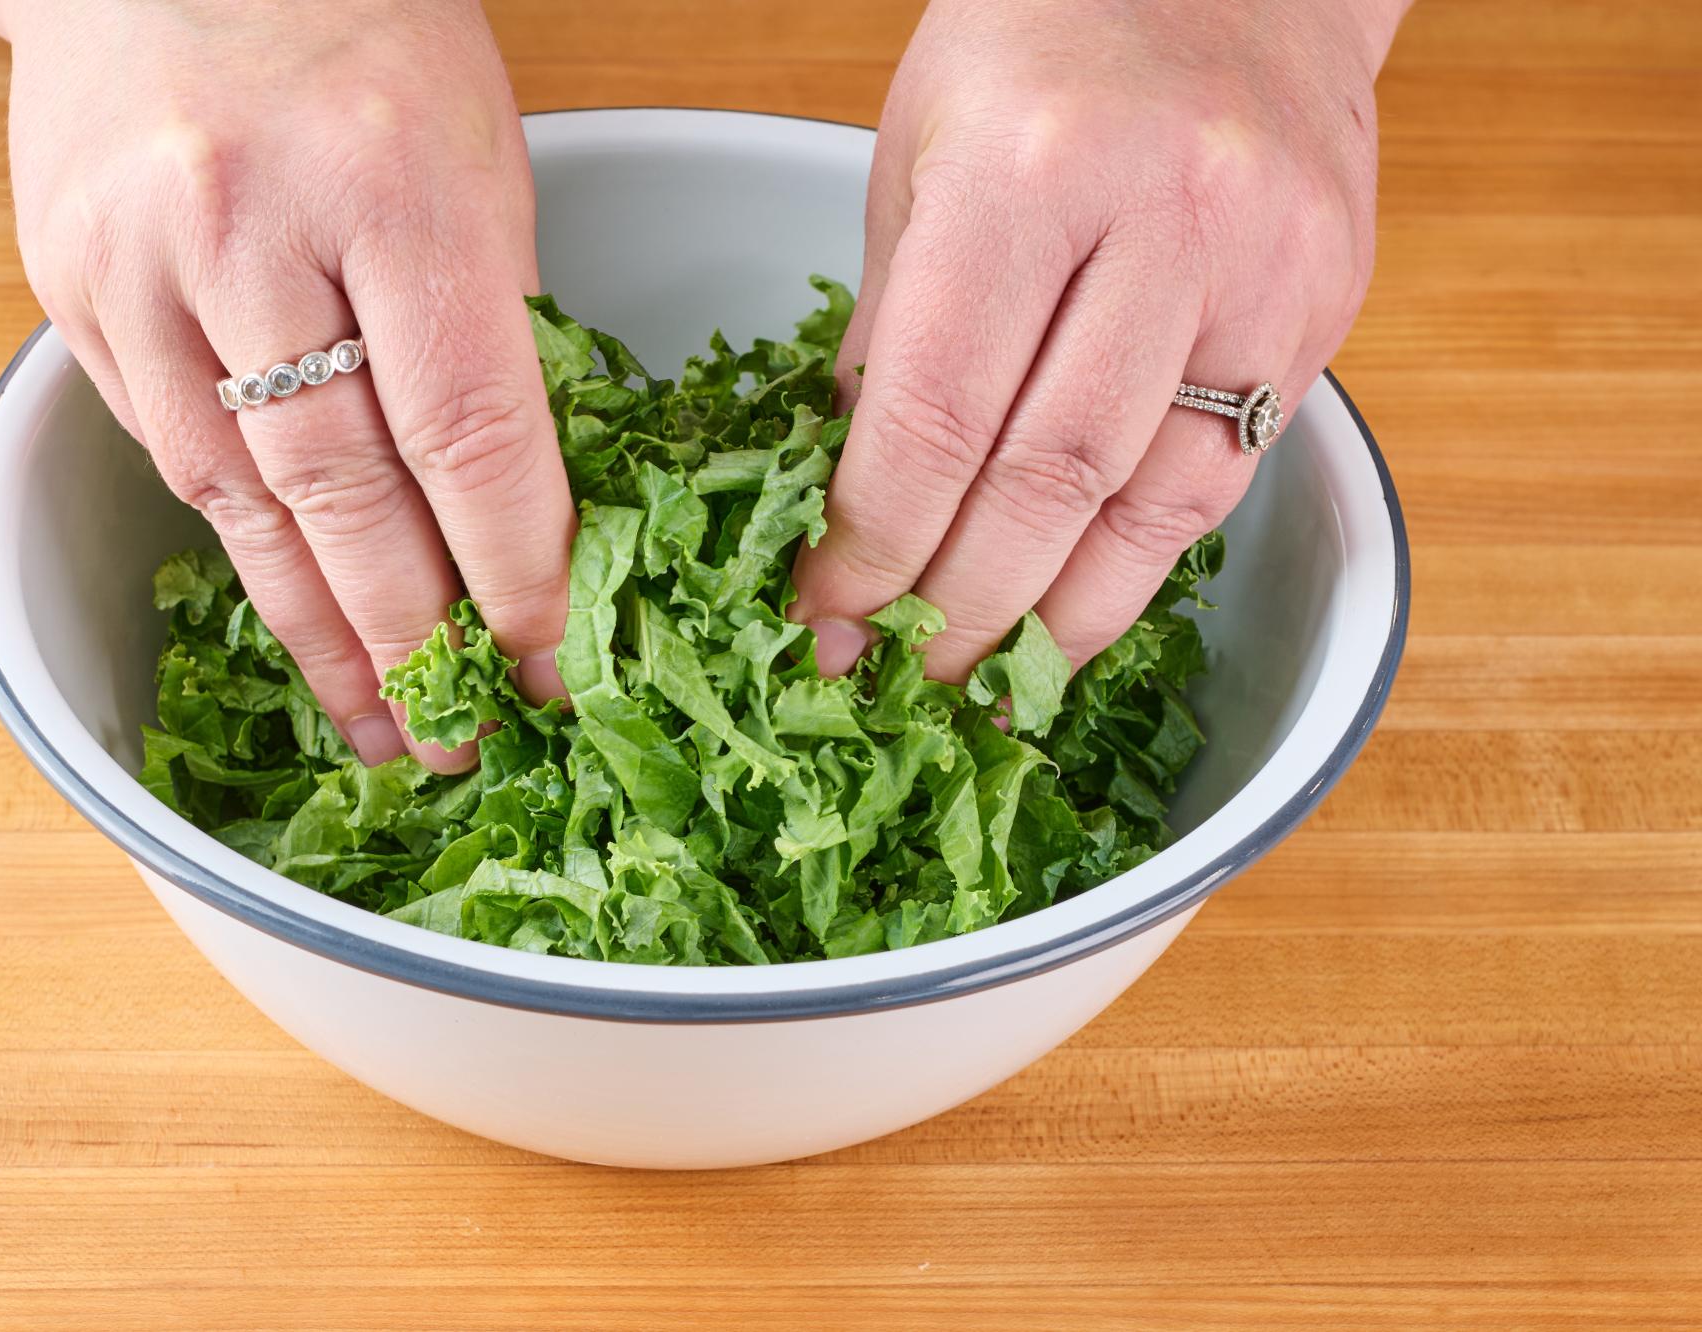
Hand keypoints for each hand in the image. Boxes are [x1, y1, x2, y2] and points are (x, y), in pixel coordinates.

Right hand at [0, 0, 570, 771]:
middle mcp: (251, 229)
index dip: (512, 570)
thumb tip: (518, 511)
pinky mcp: (69, 287)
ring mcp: (140, 261)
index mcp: (392, 184)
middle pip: (344, 490)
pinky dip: (243, 547)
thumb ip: (489, 326)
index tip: (546, 660)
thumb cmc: (359, 34)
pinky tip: (292, 613)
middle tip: (460, 738)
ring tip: (374, 723)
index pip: (469, 432)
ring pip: (239, 498)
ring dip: (316, 630)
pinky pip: (171, 452)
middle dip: (412, 637)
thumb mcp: (477, 157)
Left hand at [793, 0, 1401, 678]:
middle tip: (895, 675)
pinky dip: (1136, 566)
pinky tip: (1075, 618)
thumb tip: (856, 494)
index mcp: (1030, 170)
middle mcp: (1163, 219)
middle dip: (956, 606)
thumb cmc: (1048, 38)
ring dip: (1054, 620)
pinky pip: (1220, 479)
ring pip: (1149, 502)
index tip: (826, 614)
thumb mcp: (919, 151)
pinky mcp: (1323, 308)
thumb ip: (893, 325)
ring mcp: (1264, 267)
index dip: (874, 543)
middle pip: (1046, 479)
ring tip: (984, 683)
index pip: (936, 413)